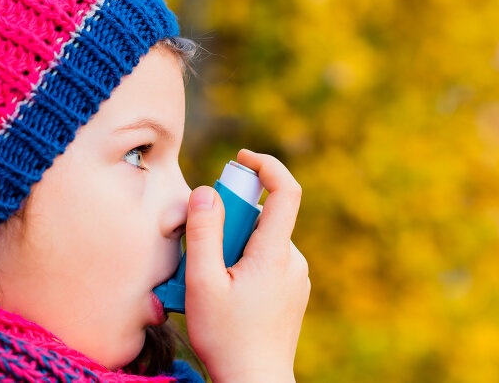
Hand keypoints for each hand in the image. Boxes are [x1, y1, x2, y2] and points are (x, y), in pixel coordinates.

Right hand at [184, 149, 309, 382]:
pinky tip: (227, 292)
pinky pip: (268, 262)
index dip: (266, 165)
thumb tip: (206, 192)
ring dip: (234, 246)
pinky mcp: (293, 292)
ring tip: (210, 281)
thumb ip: (203, 233)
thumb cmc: (226, 338)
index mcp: (276, 254)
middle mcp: (293, 261)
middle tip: (202, 250)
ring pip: (262, 242)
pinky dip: (245, 263)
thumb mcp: (202, 284)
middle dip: (230, 221)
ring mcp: (296, 278)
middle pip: (263, 218)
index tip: (241, 159)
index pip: (285, 190)